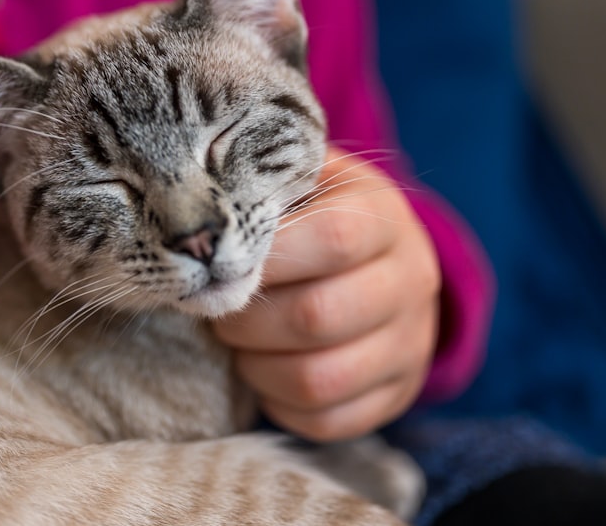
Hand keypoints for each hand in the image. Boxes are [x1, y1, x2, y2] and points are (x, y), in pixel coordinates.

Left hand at [214, 146, 440, 441]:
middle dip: (246, 321)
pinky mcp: (396, 393)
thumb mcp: (298, 184)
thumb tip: (195, 231)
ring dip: (257, 367)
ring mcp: (410, 343)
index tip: (223, 265)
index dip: (267, 259)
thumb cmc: (314, 214)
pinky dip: (279, 402)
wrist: (380, 260)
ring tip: (238, 342)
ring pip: (319, 379)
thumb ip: (256, 195)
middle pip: (318, 316)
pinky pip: (327, 420)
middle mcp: (410, 280)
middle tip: (218, 308)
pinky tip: (265, 370)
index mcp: (383, 217)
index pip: (333, 240)